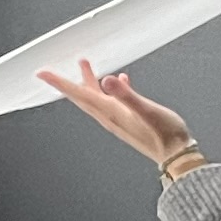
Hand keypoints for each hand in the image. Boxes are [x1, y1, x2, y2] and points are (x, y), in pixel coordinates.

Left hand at [38, 57, 196, 168]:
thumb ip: (127, 95)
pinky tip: (121, 81)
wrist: (177, 155)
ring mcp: (119, 119)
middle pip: (83, 96)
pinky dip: (112, 89)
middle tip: (56, 68)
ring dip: (89, 81)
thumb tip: (109, 80)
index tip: (43, 73)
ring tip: (86, 65)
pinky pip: (114, 102)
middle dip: (69, 80)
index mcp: (111, 112)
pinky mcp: (129, 120)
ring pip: (96, 97)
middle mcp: (110, 116)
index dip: (59, 82)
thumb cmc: (165, 134)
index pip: (79, 94)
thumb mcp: (146, 110)